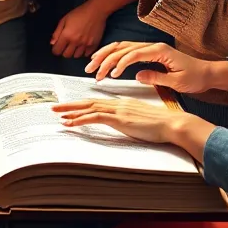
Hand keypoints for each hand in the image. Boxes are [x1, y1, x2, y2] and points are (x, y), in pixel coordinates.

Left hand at [50, 1, 106, 59]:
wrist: (96, 11)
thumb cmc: (80, 13)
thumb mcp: (64, 20)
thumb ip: (57, 32)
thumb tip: (52, 43)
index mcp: (67, 35)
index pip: (57, 51)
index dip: (55, 49)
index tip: (56, 47)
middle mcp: (76, 42)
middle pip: (66, 55)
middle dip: (64, 51)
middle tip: (66, 45)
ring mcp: (85, 44)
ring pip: (76, 56)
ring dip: (74, 51)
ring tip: (75, 44)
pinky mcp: (93, 45)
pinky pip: (86, 54)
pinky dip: (83, 51)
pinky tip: (82, 45)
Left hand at [53, 98, 180, 143]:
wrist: (172, 124)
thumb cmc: (161, 126)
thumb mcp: (141, 121)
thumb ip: (129, 120)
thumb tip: (122, 124)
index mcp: (122, 104)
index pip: (97, 102)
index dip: (82, 105)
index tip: (70, 107)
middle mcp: (118, 104)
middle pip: (89, 102)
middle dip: (70, 104)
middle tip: (55, 106)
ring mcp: (118, 110)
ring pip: (89, 108)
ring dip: (71, 111)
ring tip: (57, 114)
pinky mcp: (120, 119)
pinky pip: (95, 117)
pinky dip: (80, 119)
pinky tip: (70, 122)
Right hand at [86, 41, 225, 93]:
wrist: (208, 73)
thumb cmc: (195, 77)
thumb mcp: (177, 82)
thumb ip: (156, 78)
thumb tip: (136, 75)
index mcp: (160, 51)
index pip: (133, 54)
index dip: (119, 64)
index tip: (110, 76)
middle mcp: (153, 46)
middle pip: (122, 47)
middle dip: (105, 57)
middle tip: (91, 70)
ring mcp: (150, 48)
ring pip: (122, 47)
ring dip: (106, 56)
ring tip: (92, 66)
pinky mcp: (150, 53)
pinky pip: (128, 51)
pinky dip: (114, 56)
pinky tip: (106, 65)